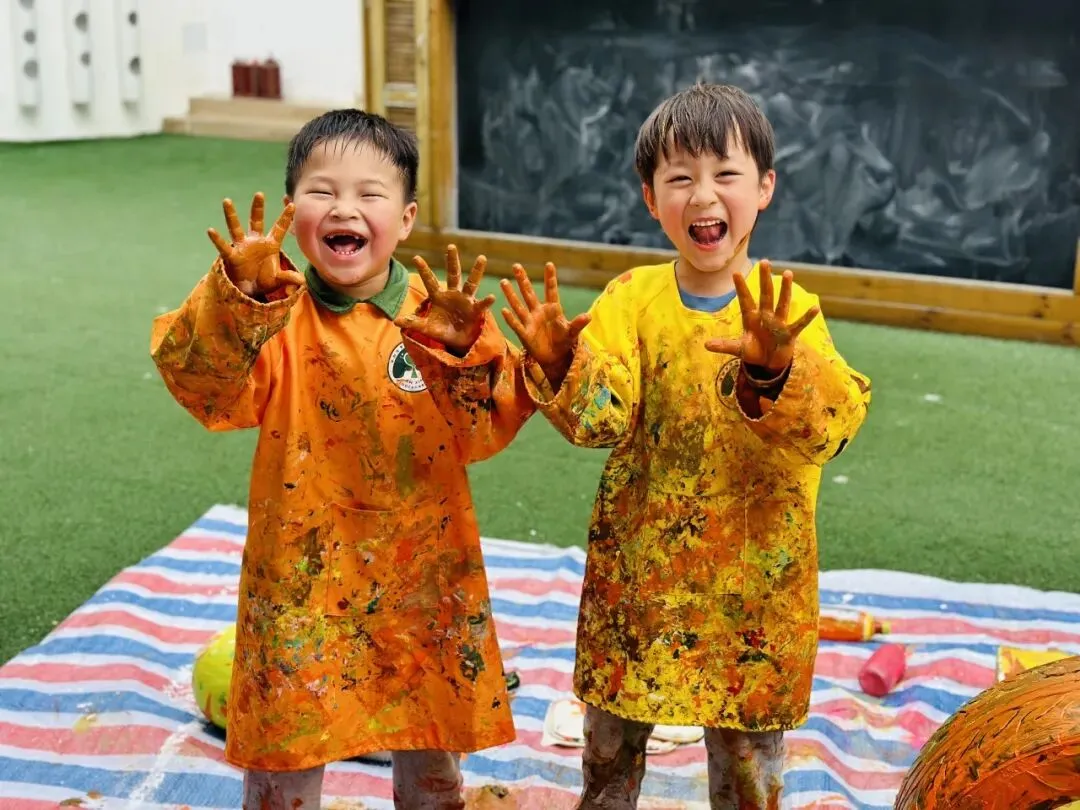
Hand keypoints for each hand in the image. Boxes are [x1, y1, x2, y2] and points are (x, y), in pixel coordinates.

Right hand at [207, 193, 303, 297]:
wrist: (250, 289)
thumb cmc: (264, 280)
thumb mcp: (278, 279)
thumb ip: (289, 278)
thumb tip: (302, 280)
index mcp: (270, 245)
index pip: (279, 228)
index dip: (285, 218)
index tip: (292, 205)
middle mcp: (255, 241)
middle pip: (256, 221)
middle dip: (258, 208)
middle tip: (259, 194)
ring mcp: (242, 247)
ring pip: (236, 227)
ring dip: (231, 215)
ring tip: (227, 201)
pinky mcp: (232, 256)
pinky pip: (223, 247)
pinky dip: (217, 239)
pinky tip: (211, 230)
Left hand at [395, 244, 496, 353]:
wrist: (458, 341)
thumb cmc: (442, 331)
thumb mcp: (426, 327)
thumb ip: (413, 323)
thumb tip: (396, 321)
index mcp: (439, 296)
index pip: (430, 280)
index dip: (424, 269)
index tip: (416, 257)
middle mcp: (453, 294)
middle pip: (453, 274)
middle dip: (452, 261)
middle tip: (451, 246)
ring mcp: (466, 300)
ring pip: (471, 283)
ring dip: (476, 271)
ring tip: (481, 258)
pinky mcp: (475, 310)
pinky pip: (481, 304)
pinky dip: (486, 301)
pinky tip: (492, 297)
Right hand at [500, 262, 589, 388]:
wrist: (555, 358)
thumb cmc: (564, 341)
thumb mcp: (572, 332)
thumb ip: (578, 324)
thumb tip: (588, 316)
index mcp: (552, 309)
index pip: (551, 290)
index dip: (550, 278)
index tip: (549, 264)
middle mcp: (538, 312)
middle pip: (529, 293)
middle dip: (523, 280)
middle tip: (516, 266)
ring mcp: (530, 322)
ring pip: (519, 305)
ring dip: (511, 294)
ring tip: (504, 281)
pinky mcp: (525, 334)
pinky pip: (516, 325)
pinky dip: (510, 318)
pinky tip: (504, 310)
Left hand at [704, 260, 818, 375]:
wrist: (769, 363)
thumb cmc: (755, 352)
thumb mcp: (739, 350)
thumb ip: (725, 346)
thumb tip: (705, 345)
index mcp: (752, 318)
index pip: (745, 300)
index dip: (741, 288)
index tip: (734, 273)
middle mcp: (765, 316)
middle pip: (765, 295)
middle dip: (764, 279)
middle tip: (764, 261)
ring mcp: (778, 323)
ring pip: (782, 303)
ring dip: (785, 289)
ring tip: (788, 273)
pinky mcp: (789, 334)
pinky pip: (799, 324)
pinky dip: (806, 318)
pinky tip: (815, 308)